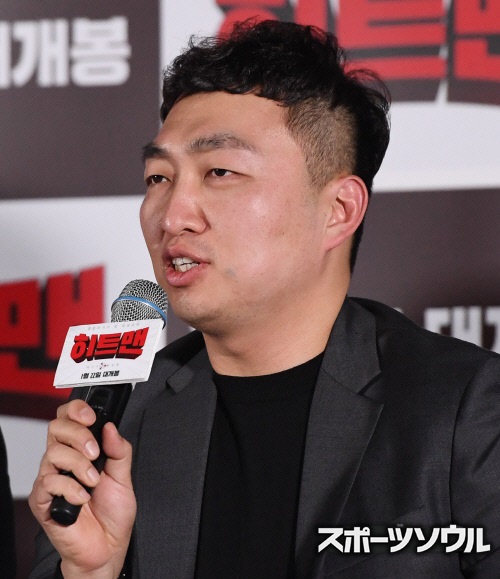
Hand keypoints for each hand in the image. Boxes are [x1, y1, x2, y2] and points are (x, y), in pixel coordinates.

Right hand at [29, 399, 136, 577]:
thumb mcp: (124, 476)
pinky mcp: (43, 501)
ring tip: (93, 481)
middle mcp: (63, 461)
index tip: (92, 417)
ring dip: (79, 465)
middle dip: (79, 435)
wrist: (107, 548)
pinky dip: (70, 488)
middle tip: (95, 453)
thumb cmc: (112, 514)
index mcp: (80, 450)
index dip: (76, 410)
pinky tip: (83, 498)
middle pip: (56, 428)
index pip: (68, 418)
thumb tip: (111, 428)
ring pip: (54, 453)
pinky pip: (49, 482)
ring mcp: (52, 480)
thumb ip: (119, 450)